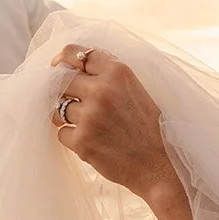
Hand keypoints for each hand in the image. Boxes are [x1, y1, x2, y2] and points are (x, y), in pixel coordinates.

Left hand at [50, 45, 179, 201]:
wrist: (161, 166)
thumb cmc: (149, 128)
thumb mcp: (135, 89)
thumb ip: (107, 76)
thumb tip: (69, 68)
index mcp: (118, 72)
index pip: (76, 53)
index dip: (63, 61)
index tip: (57, 67)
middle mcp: (102, 90)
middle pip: (61, 80)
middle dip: (64, 92)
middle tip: (77, 105)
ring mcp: (90, 116)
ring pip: (57, 109)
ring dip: (67, 118)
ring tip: (90, 126)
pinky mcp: (82, 141)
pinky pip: (61, 133)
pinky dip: (72, 139)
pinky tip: (94, 142)